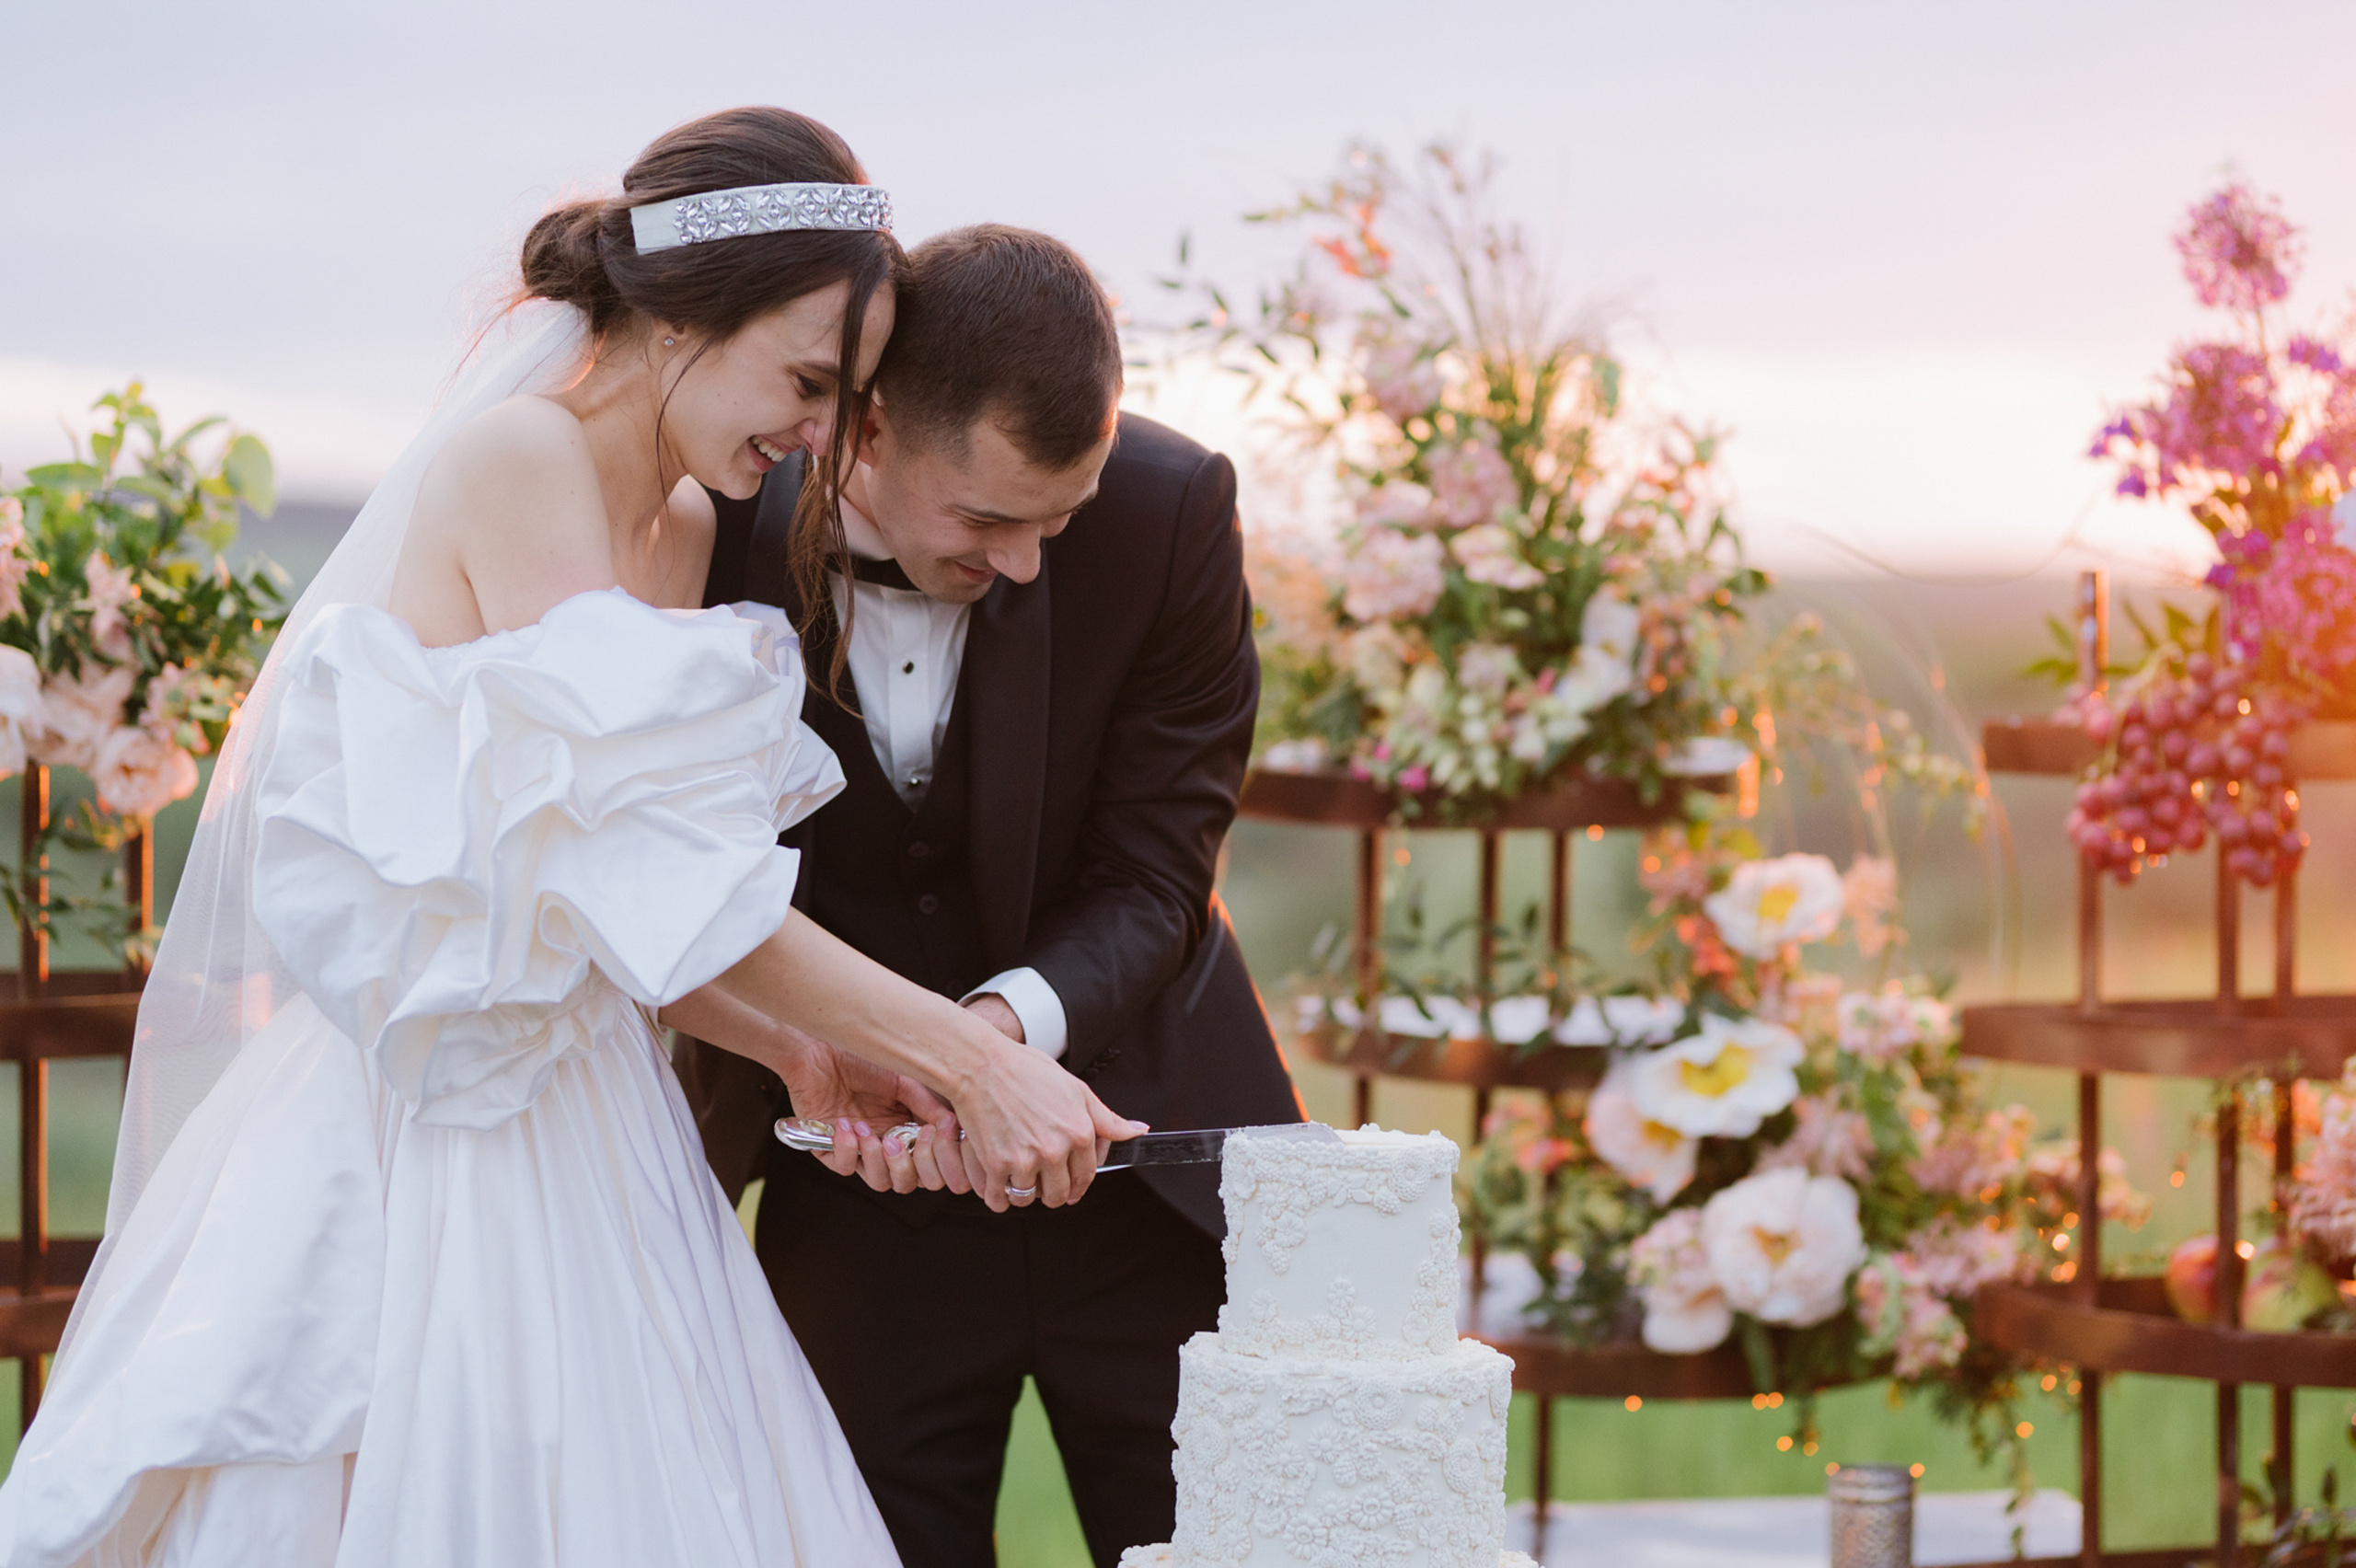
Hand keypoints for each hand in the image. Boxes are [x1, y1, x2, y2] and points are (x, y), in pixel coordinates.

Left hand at [772, 1023, 968, 1195]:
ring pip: (879, 1182)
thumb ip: (928, 1105)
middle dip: (906, 1167)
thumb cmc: (861, 1059)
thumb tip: (953, 1125)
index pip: (930, 1166)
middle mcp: (887, 1144)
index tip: (932, 1134)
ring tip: (867, 1130)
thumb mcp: (904, 1081)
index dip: (936, 1162)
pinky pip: (845, 1168)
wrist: (820, 1050)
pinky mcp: (830, 1150)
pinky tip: (845, 1124)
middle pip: (908, 1183)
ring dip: (876, 1160)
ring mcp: (859, 1150)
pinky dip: (847, 1149)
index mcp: (908, 1130)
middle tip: (897, 1139)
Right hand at [944, 1019, 1145, 1212]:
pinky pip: (999, 1200)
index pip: (1086, 1176)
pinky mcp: (996, 1166)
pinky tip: (999, 1185)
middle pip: (1060, 1194)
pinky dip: (999, 1197)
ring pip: (1029, 1199)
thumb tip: (1137, 1131)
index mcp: (1078, 1133)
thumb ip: (1107, 1118)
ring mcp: (1024, 1161)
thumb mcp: (1076, 1089)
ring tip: (1020, 1176)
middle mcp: (1054, 1151)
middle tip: (1043, 1180)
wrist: (980, 1065)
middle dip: (1054, 1192)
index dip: (1079, 1183)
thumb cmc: (1025, 1071)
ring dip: (1025, 1193)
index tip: (1071, 1185)